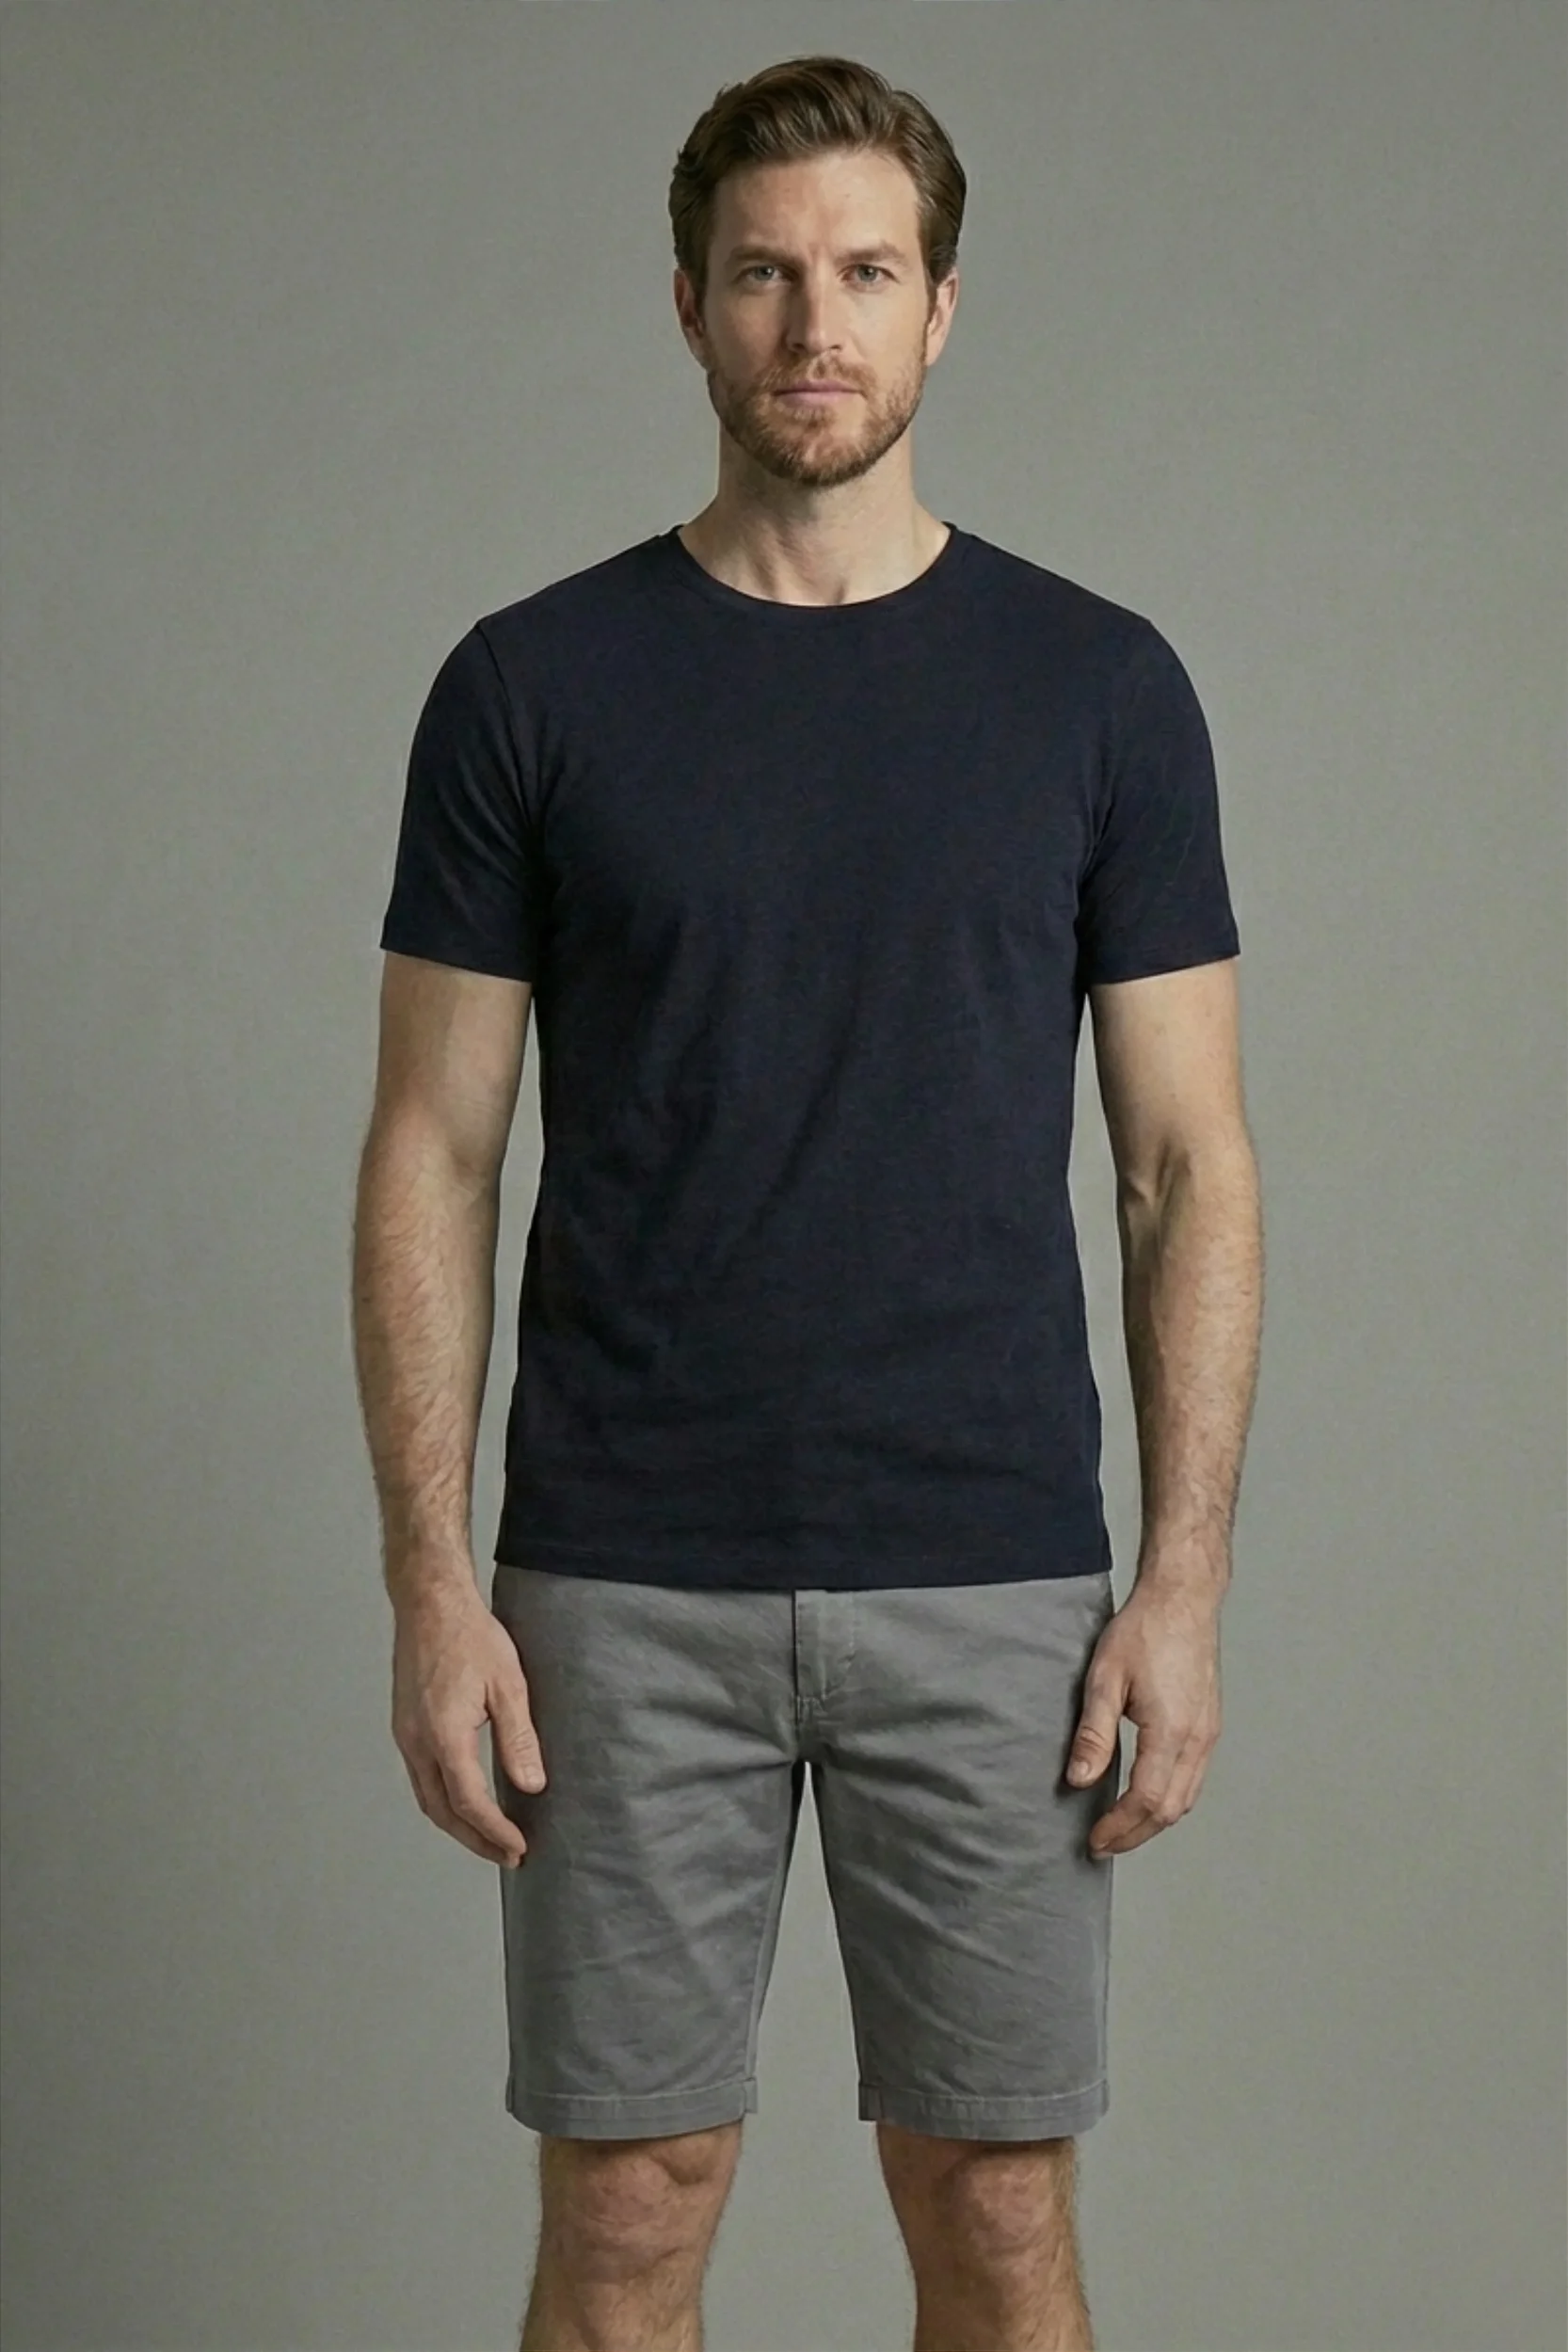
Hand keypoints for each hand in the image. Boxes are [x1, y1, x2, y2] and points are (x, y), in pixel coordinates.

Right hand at [390, 1574, 548, 1868]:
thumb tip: (531, 1784)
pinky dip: (443, 1800)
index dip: (494, 1831)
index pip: (468, 1802)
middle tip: (506, 1854)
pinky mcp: (405, 1726)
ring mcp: (406, 1734)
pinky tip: (464, 1800)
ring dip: (457, 1824)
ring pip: (427, 1798)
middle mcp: (416, 1741)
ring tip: (488, 1837)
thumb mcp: (508, 1684)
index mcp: (443, 1734)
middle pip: (441, 1812)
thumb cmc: (469, 1635)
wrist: (430, 1603)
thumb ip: (518, 1738)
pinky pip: (421, 1778)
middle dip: (474, 1840)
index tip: (517, 1847)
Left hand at [1066, 1576, 1222, 1858]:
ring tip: (1120, 1827)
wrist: (1183, 1599)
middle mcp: (1197, 1739)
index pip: (1147, 1801)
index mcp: (1171, 1731)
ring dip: (1154, 1820)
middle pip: (1171, 1810)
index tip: (1094, 1839)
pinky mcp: (1210, 1724)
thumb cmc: (1144, 1630)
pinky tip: (1146, 1795)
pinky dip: (1171, 1798)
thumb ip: (1094, 1734)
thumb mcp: (1105, 1678)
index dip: (1119, 1827)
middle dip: (1136, 1834)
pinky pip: (1194, 1777)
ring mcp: (1208, 1733)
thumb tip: (1079, 1780)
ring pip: (1187, 1798)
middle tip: (1103, 1843)